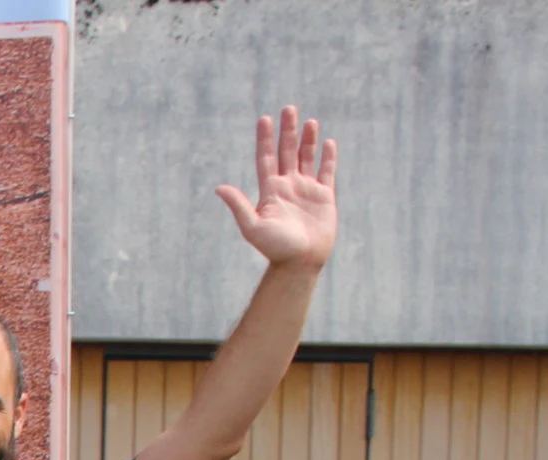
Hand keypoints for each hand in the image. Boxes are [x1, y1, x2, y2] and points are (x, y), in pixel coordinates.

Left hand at [215, 107, 337, 269]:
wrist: (300, 262)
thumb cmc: (275, 248)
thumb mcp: (252, 226)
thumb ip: (238, 205)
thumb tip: (219, 188)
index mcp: (270, 190)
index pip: (266, 158)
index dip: (265, 139)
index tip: (265, 118)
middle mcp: (287, 186)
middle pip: (286, 152)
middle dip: (287, 131)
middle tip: (288, 108)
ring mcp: (306, 190)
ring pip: (306, 158)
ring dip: (306, 140)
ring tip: (308, 121)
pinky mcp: (324, 196)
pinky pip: (327, 172)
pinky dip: (327, 157)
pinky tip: (328, 142)